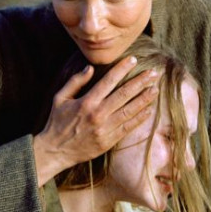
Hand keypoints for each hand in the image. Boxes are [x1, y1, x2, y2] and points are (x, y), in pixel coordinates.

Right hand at [33, 55, 159, 184]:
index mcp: (86, 102)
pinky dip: (139, 118)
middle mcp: (98, 114)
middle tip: (153, 73)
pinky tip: (148, 110)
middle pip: (124, 94)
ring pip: (130, 111)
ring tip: (155, 89)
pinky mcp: (109, 141)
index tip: (134, 60)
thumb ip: (75, 82)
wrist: (55, 151)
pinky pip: (128, 128)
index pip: (109, 81)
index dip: (122, 69)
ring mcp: (105, 129)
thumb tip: (90, 67)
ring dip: (144, 99)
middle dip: (140, 82)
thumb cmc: (57, 122)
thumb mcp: (59, 98)